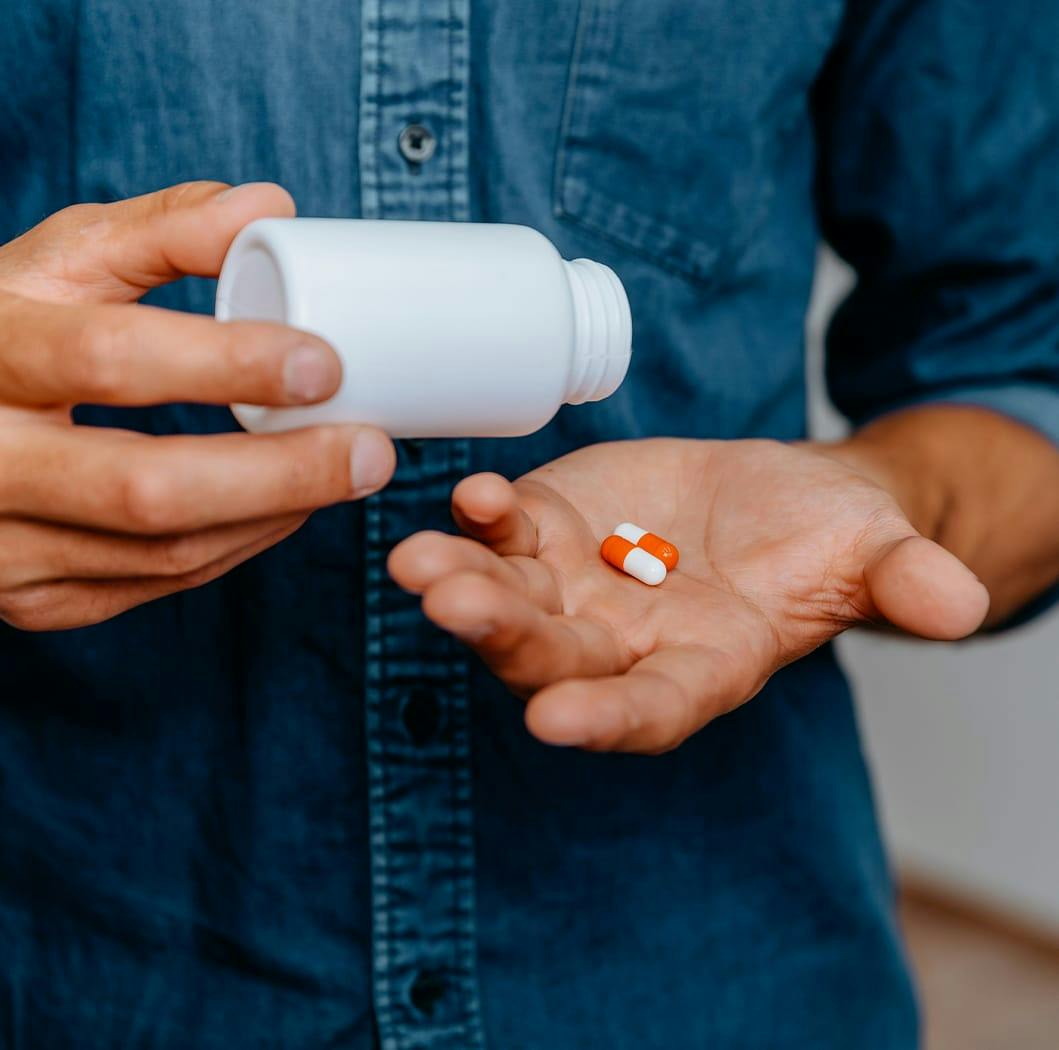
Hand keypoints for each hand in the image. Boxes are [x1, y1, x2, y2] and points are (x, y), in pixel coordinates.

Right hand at [0, 181, 394, 629]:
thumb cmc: (4, 332)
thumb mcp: (56, 264)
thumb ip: (157, 232)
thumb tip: (269, 208)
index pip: (110, 360)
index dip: (227, 364)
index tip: (327, 365)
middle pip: (149, 488)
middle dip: (282, 472)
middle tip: (374, 450)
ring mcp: (3, 548)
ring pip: (167, 551)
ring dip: (277, 513)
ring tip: (348, 470)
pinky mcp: (37, 598)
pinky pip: (161, 582)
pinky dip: (241, 544)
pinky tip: (288, 506)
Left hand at [389, 438, 988, 752]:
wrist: (775, 498)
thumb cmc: (829, 537)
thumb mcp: (878, 554)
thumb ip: (903, 579)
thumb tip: (956, 606)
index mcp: (701, 667)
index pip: (650, 709)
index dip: (607, 718)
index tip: (555, 722)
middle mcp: (624, 642)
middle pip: (553, 657)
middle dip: (504, 638)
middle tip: (451, 608)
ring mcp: (577, 586)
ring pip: (509, 598)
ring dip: (462, 581)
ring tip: (418, 561)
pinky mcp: (553, 527)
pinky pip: (507, 530)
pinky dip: (485, 516)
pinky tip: (471, 494)